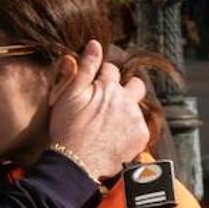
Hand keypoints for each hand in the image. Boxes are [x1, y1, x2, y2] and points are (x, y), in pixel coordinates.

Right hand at [48, 40, 148, 178]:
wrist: (76, 163)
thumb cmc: (68, 129)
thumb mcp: (69, 95)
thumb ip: (85, 68)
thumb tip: (95, 44)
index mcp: (108, 87)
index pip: (111, 69)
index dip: (101, 76)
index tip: (94, 86)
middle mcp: (126, 99)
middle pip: (135, 84)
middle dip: (126, 88)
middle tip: (110, 101)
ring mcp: (135, 118)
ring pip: (137, 106)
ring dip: (127, 109)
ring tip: (110, 123)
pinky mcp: (140, 136)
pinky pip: (140, 126)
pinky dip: (130, 129)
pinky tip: (115, 136)